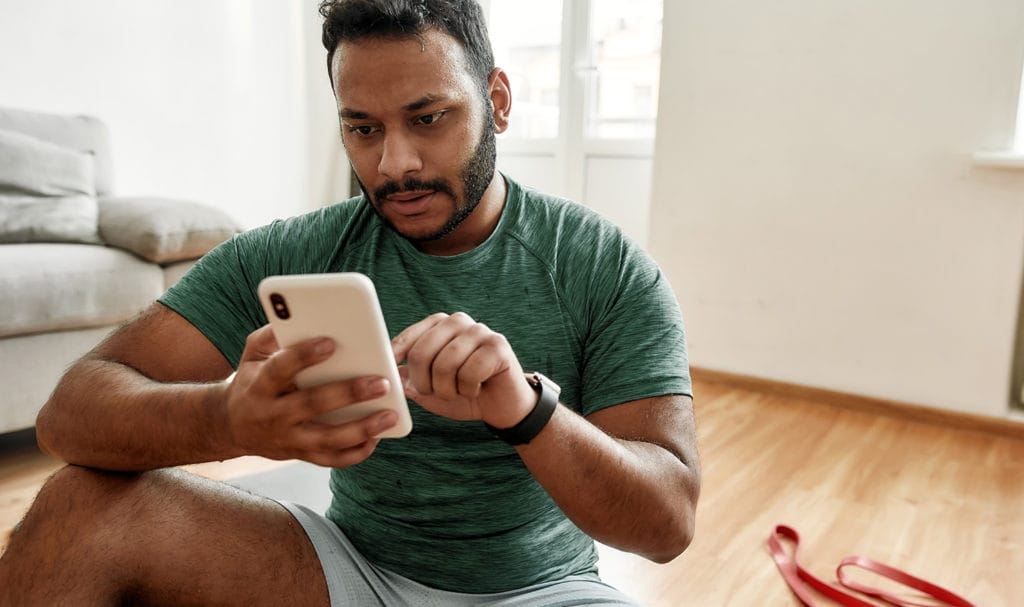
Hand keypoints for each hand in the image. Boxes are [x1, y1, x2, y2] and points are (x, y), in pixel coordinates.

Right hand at [222, 324, 398, 466]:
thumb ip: (272, 335)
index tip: (331, 342)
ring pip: (326, 439)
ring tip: (390, 415)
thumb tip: (295, 315)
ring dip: (361, 428)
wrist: (232, 425)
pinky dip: (355, 453)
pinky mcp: (299, 454)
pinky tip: (376, 438)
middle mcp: (272, 415)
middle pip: (311, 405)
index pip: (280, 368)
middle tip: (381, 382)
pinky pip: (330, 460)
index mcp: (260, 385)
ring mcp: (287, 439)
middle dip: (348, 394)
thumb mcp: (253, 355)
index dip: (304, 355)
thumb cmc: (253, 381)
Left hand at [391, 312, 535, 427]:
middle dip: (423, 382)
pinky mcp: (498, 345)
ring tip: (458, 392)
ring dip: (447, 390)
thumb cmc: (465, 394)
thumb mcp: (430, 390)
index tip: (388, 370)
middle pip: (422, 353)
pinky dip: (469, 389)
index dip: (395, 356)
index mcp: (439, 325)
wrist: (503, 407)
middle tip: (433, 393)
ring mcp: (480, 331)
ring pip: (445, 364)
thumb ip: (410, 380)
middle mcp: (458, 321)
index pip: (409, 338)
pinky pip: (470, 372)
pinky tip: (477, 388)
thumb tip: (389, 374)